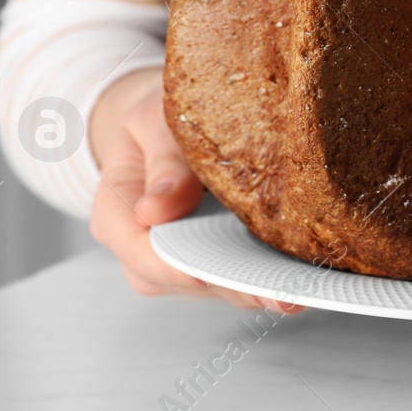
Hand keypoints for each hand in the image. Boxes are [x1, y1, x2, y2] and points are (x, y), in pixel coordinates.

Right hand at [88, 67, 299, 312]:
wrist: (166, 124)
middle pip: (182, 281)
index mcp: (115, 216)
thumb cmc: (157, 119)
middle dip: (230, 285)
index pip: (142, 254)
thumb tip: (156, 211)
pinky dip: (263, 276)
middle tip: (277, 291)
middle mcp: (140, 251)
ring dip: (253, 287)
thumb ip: (163, 164)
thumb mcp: (153, 123)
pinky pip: (232, 278)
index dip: (181, 266)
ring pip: (212, 288)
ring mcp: (175, 262)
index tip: (220, 267)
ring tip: (296, 287)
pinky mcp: (208, 261)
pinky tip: (296, 276)